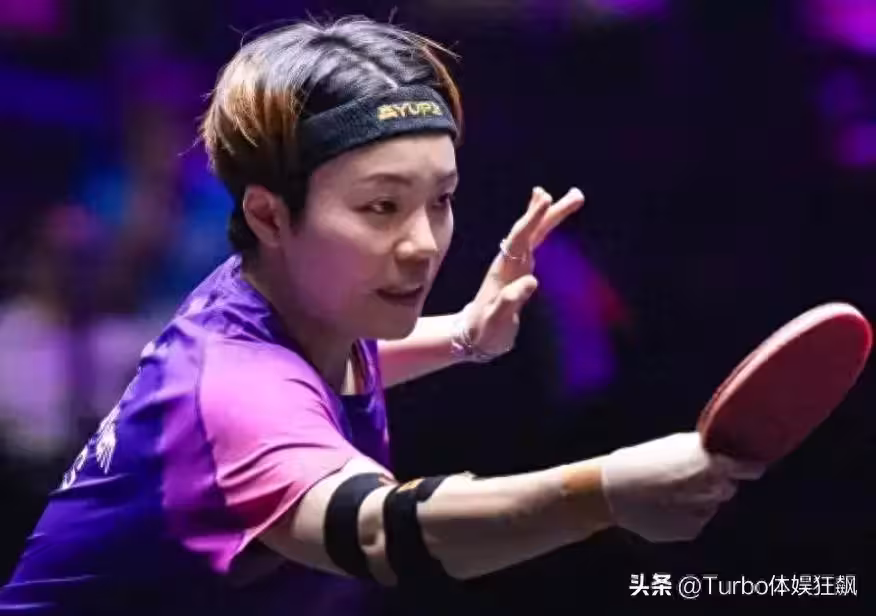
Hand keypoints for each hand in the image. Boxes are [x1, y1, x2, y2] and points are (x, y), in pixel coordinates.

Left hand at [454, 186, 585, 359]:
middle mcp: (509, 262)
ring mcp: (515, 264)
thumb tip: (532, 282)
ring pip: (535, 234)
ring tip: (573, 196)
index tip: (546, 198)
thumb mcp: (496, 322)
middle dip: (550, 212)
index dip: (532, 219)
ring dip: (551, 214)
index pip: (519, 239)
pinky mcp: (520, 269)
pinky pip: (534, 242)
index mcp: (504, 271)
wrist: (473, 334)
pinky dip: (542, 226)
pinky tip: (548, 214)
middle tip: (576, 194)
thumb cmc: (485, 331)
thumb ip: (509, 302)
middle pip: (530, 231)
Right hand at [599, 432, 764, 541]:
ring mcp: (699, 514)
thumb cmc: (640, 462)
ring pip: (711, 505)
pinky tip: (663, 506)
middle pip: (727, 488)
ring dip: (699, 499)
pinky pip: (697, 520)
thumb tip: (727, 454)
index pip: (745, 468)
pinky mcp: (689, 531)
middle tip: (689, 475)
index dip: (749, 467)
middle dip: (715, 482)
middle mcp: (708, 491)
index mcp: (705, 465)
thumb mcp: (673, 445)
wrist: (610, 493)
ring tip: (667, 491)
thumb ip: (702, 452)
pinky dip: (685, 513)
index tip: (752, 466)